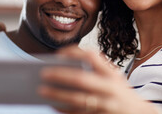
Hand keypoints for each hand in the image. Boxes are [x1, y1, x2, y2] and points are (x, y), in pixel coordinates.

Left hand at [38, 46, 161, 113]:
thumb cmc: (120, 93)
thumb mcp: (113, 78)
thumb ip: (96, 71)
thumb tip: (64, 68)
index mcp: (111, 73)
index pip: (92, 56)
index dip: (74, 52)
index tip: (58, 53)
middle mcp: (110, 88)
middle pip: (81, 79)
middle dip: (61, 76)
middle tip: (43, 73)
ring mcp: (106, 104)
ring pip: (77, 99)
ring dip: (58, 95)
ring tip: (42, 90)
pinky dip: (64, 109)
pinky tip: (53, 105)